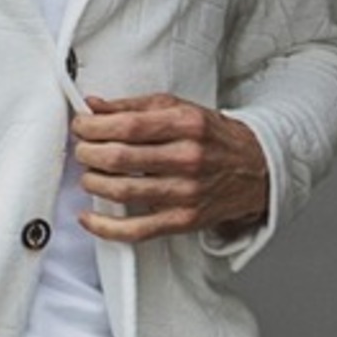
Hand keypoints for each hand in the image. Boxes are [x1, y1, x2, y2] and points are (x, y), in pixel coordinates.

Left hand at [71, 93, 268, 242]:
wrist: (256, 169)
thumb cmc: (213, 137)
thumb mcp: (178, 108)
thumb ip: (133, 107)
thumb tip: (93, 106)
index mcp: (185, 124)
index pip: (127, 126)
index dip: (93, 126)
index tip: (81, 127)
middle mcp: (187, 158)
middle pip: (119, 158)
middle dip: (87, 153)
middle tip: (82, 150)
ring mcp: (186, 192)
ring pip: (122, 191)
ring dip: (92, 183)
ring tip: (89, 174)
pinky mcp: (183, 220)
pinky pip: (136, 229)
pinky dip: (105, 226)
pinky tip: (89, 217)